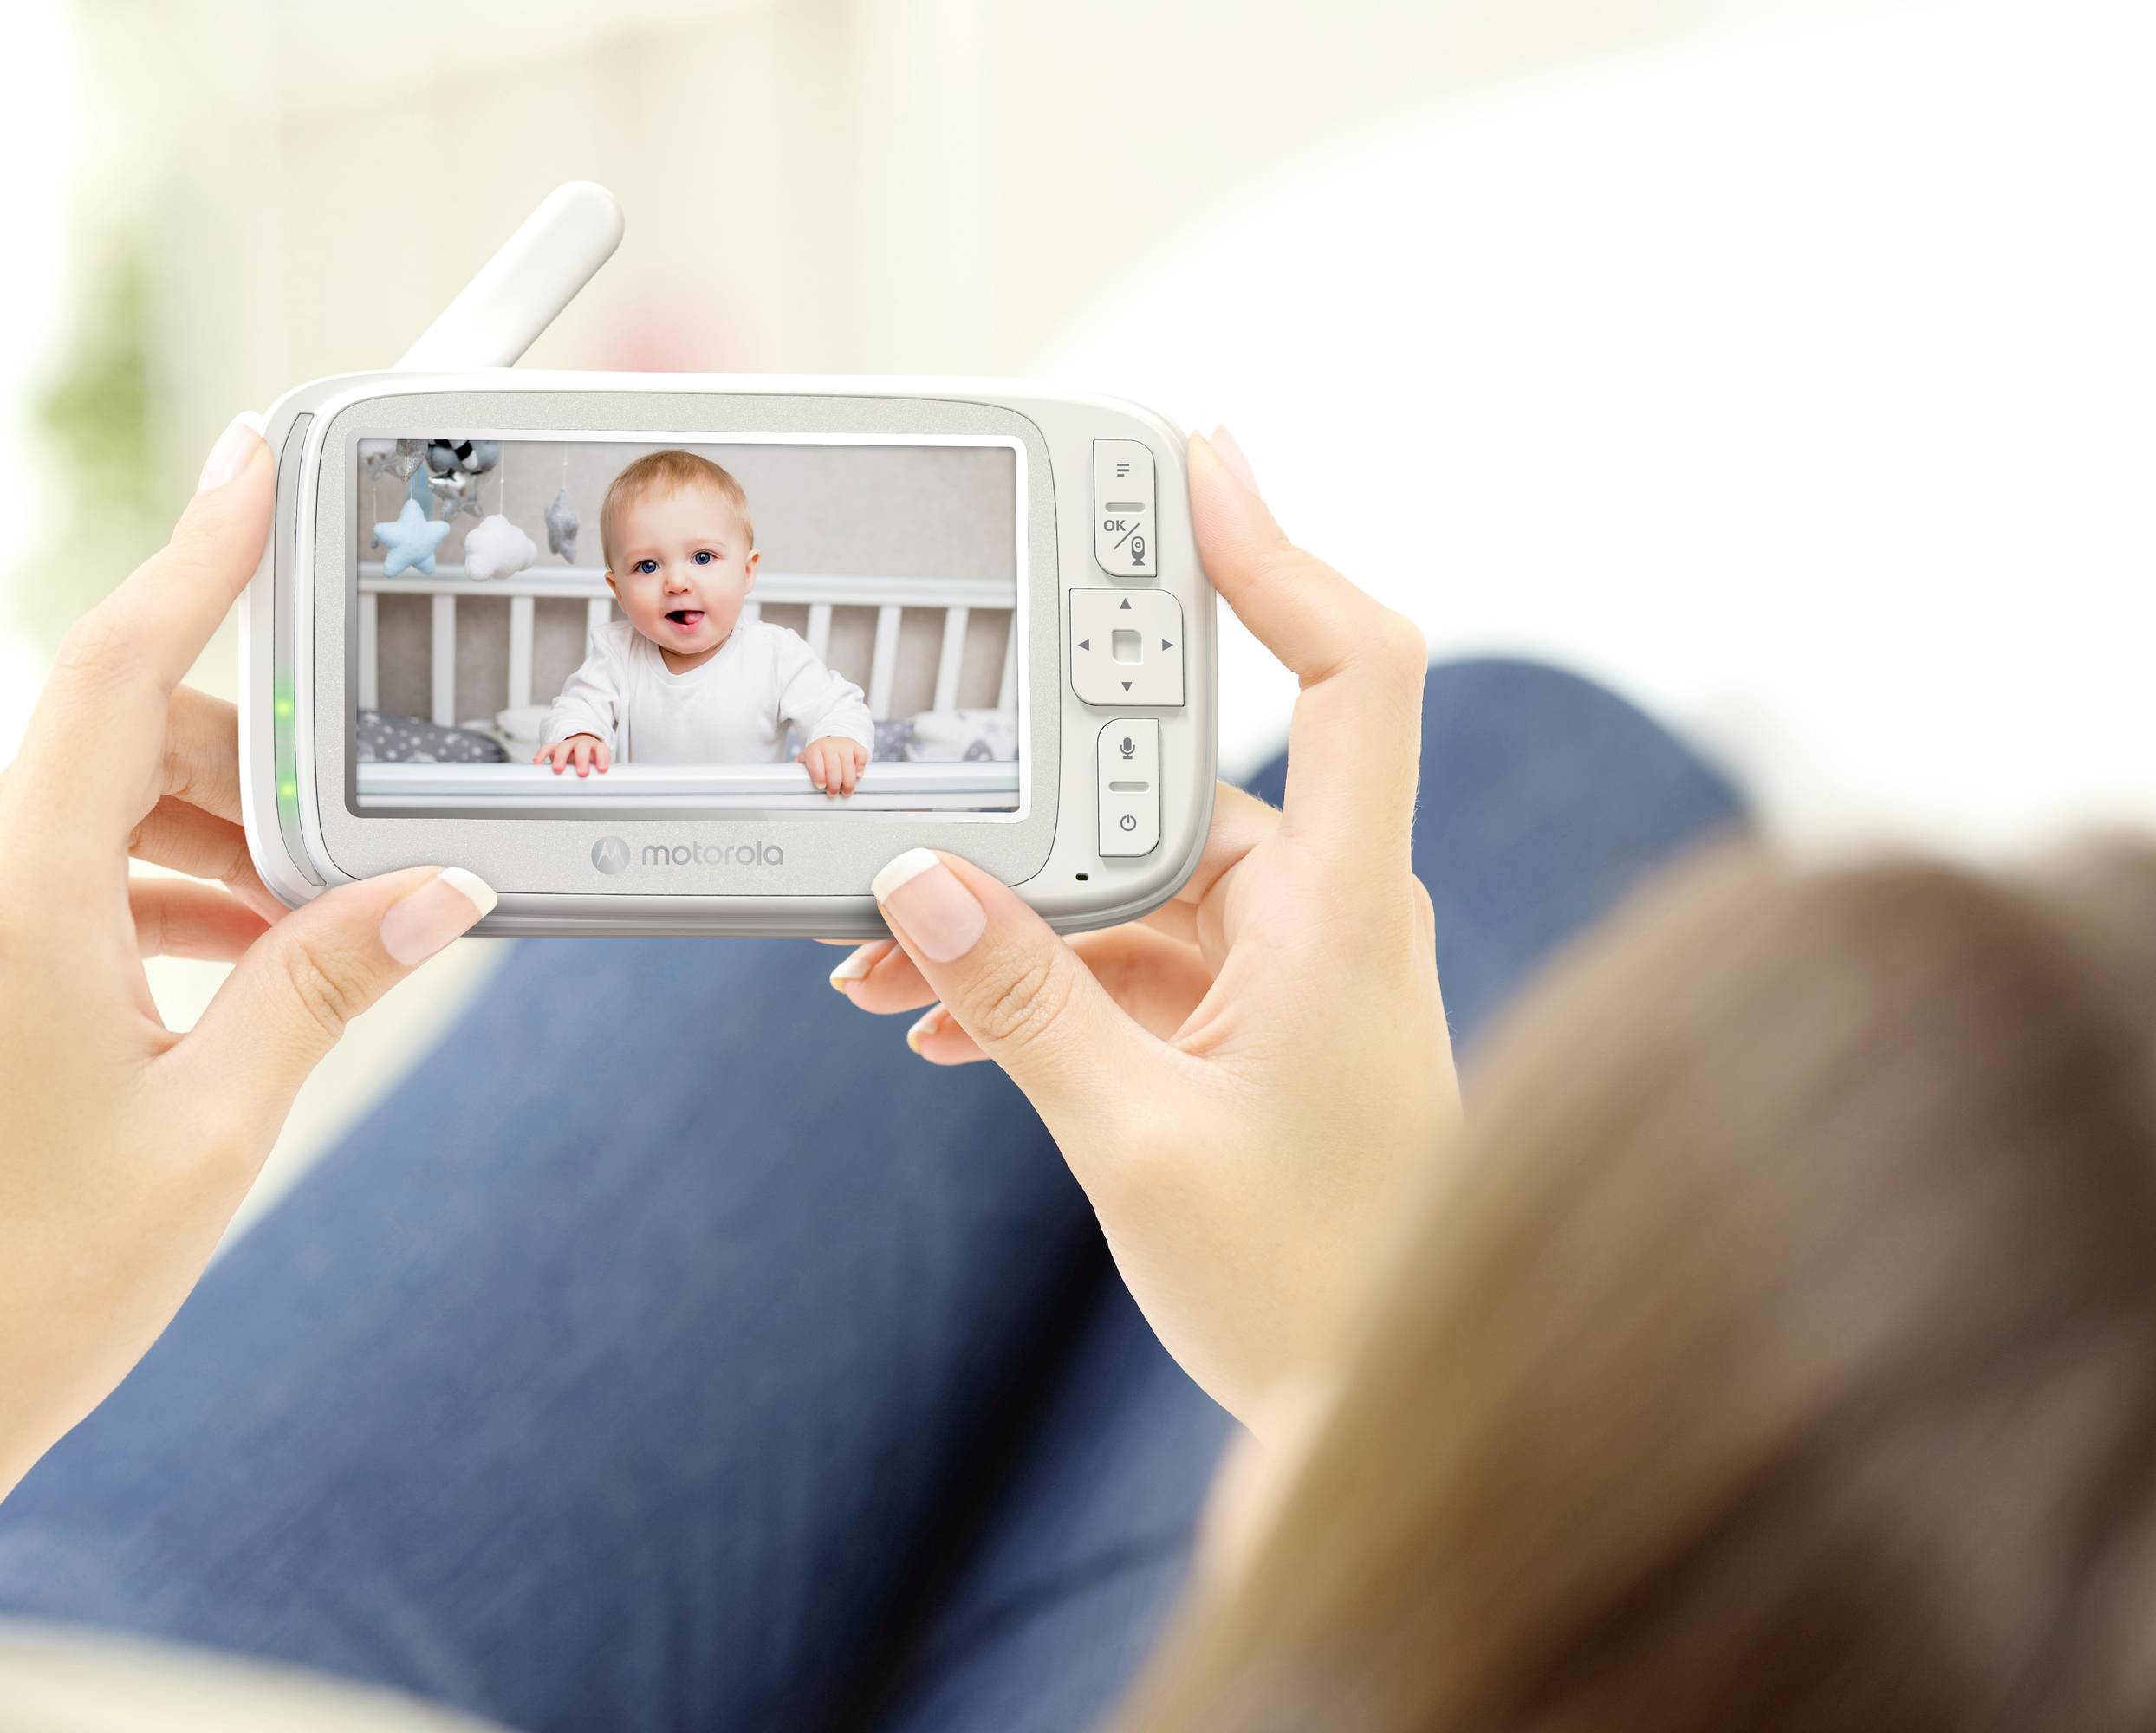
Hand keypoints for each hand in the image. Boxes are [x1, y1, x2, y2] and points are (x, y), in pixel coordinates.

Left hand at [0, 412, 498, 1688]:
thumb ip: (324, 985)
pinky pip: (44, 884)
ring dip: (202, 847)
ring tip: (301, 940)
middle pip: (114, 743)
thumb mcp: (216, 1128)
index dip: (195, 554)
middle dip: (246, 769)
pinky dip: (143, 898)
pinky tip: (221, 977)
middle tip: (357, 847)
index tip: (256, 460)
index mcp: (13, 904)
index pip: (110, 671)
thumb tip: (432, 897)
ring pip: (83, 817)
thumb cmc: (23, 1290)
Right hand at [535, 733, 610, 774]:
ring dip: (561, 758)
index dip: (602, 758)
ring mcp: (568, 745)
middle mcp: (582, 744)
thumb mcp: (597, 765)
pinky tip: (538, 762)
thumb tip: (602, 793)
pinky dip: (542, 754)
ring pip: (564, 747)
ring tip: (558, 770)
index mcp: (595, 748)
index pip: (601, 750)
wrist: (582, 744)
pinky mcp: (555, 747)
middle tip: (582, 773)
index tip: (602, 769)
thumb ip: (598, 775)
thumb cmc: (591, 758)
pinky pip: (547, 747)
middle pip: (582, 748)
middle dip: (582, 760)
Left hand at [801, 734, 867, 796]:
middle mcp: (829, 745)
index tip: (820, 786)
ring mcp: (844, 745)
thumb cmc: (817, 756)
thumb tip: (792, 786)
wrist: (830, 742)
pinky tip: (856, 776)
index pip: (816, 763)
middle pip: (834, 767)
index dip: (819, 776)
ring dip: (848, 782)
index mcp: (814, 750)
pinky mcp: (856, 747)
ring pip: (849, 765)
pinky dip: (860, 768)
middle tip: (833, 793)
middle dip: (834, 784)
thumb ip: (799, 772)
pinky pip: (861, 757)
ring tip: (846, 791)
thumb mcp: (806, 761)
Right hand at [825, 433, 1458, 1426]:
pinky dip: (1037, 976)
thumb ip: (1017, 999)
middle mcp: (1332, 916)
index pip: (1356, 672)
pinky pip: (1131, 955)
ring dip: (1009, 917)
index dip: (1279, 552)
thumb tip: (915, 878)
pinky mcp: (1251, 1020)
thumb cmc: (1302, 1290)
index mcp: (1347, 915)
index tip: (1192, 465)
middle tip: (902, 817)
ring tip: (881, 972)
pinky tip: (933, 1022)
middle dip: (1023, 810)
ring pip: (1132, 882)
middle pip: (1176, 782)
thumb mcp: (1132, 1138)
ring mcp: (1291, 968)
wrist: (1362, 1409)